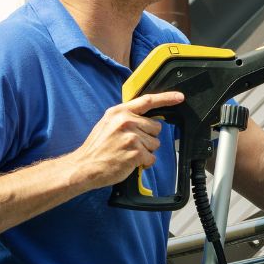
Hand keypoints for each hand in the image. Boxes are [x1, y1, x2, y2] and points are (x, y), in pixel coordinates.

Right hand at [67, 91, 184, 188]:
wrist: (84, 166)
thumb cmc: (97, 147)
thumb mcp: (108, 123)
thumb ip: (127, 117)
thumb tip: (147, 118)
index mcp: (119, 112)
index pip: (148, 101)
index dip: (166, 98)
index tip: (179, 97)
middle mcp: (126, 121)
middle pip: (156, 127)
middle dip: (148, 137)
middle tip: (131, 144)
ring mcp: (131, 136)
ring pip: (155, 143)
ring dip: (145, 151)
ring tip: (128, 153)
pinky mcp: (136, 152)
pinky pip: (151, 158)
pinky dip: (144, 163)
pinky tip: (130, 161)